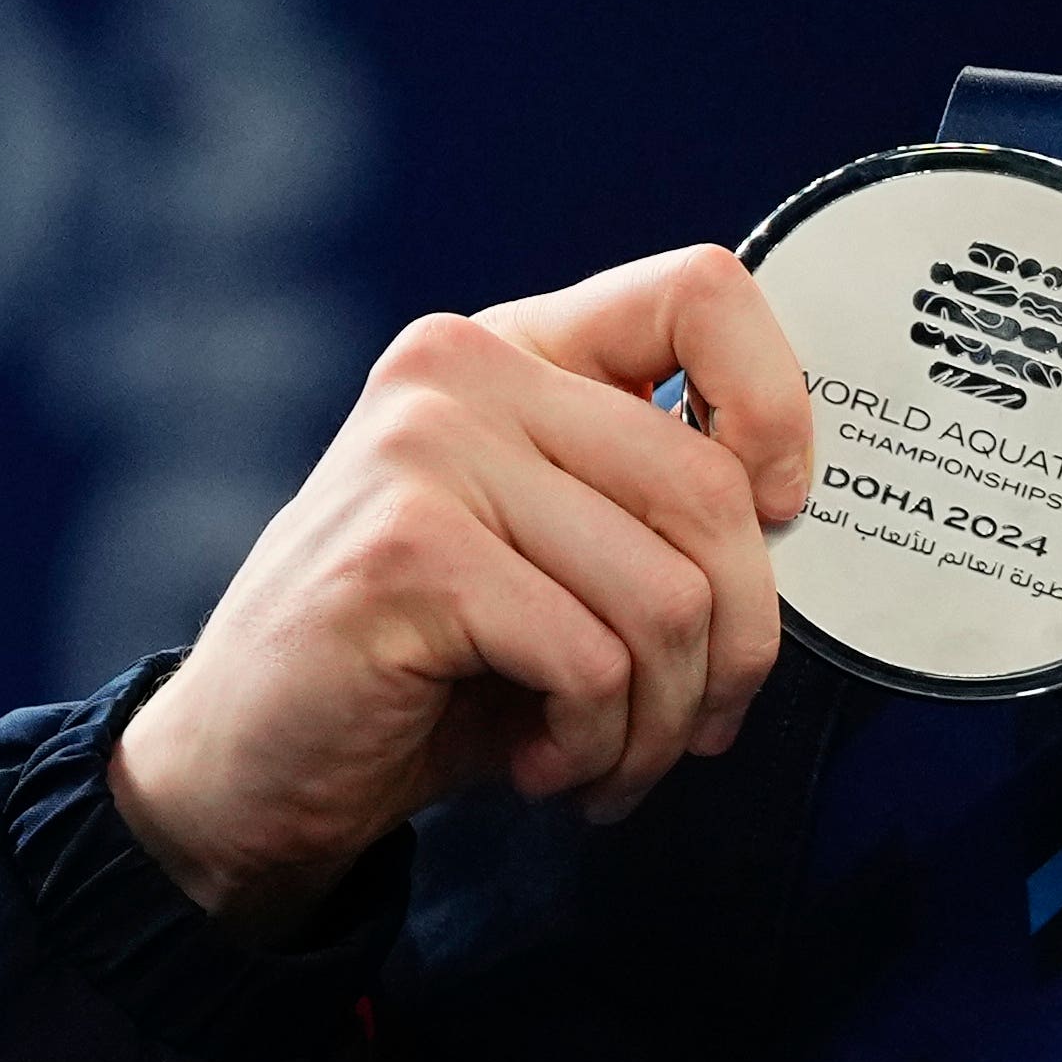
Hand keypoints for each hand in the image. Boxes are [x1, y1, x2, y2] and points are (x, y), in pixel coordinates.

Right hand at [107, 248, 813, 932]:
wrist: (255, 768)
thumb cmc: (436, 668)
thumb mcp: (564, 558)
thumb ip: (661, 506)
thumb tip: (805, 517)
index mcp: (516, 350)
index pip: (702, 293)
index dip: (779, 406)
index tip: (778, 512)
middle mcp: (463, 373)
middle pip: (712, 490)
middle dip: (737, 647)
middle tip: (695, 726)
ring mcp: (423, 453)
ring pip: (668, 598)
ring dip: (662, 720)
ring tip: (607, 756)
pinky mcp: (405, 553)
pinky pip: (593, 663)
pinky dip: (595, 745)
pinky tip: (541, 763)